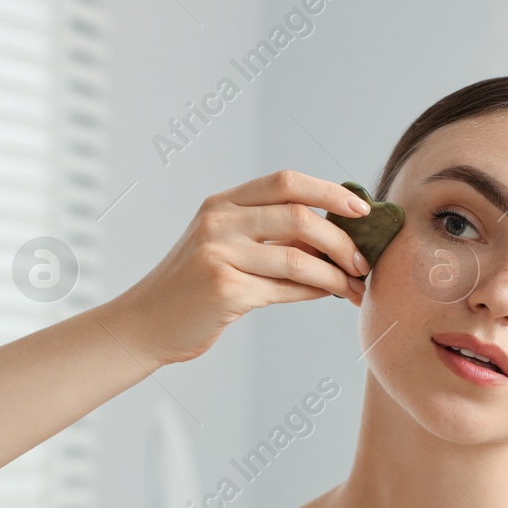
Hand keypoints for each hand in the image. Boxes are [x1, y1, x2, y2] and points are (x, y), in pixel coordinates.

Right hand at [114, 169, 372, 364]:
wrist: (146, 325)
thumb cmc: (192, 288)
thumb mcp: (225, 248)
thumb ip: (270, 237)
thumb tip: (334, 236)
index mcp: (221, 203)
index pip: (286, 182)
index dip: (329, 191)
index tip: (361, 208)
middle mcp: (218, 222)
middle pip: (299, 216)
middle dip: (342, 239)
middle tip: (362, 261)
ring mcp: (218, 254)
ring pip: (298, 257)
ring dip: (335, 274)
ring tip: (353, 287)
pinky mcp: (224, 290)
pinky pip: (285, 289)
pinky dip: (313, 292)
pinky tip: (326, 295)